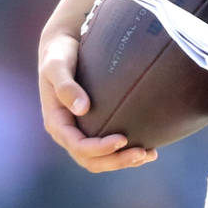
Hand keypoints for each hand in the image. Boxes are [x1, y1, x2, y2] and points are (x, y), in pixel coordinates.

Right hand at [37, 29, 156, 170]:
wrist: (62, 46)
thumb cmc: (59, 54)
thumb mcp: (57, 66)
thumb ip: (66, 86)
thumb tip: (83, 109)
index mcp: (57, 123)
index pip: (78, 146)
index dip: (100, 148)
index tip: (123, 139)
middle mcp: (68, 132)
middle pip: (90, 160)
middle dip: (116, 161)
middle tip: (143, 153)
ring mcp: (79, 130)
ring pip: (100, 158)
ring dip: (123, 160)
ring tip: (150, 154)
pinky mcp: (91, 124)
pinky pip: (106, 146)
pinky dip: (124, 150)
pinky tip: (147, 146)